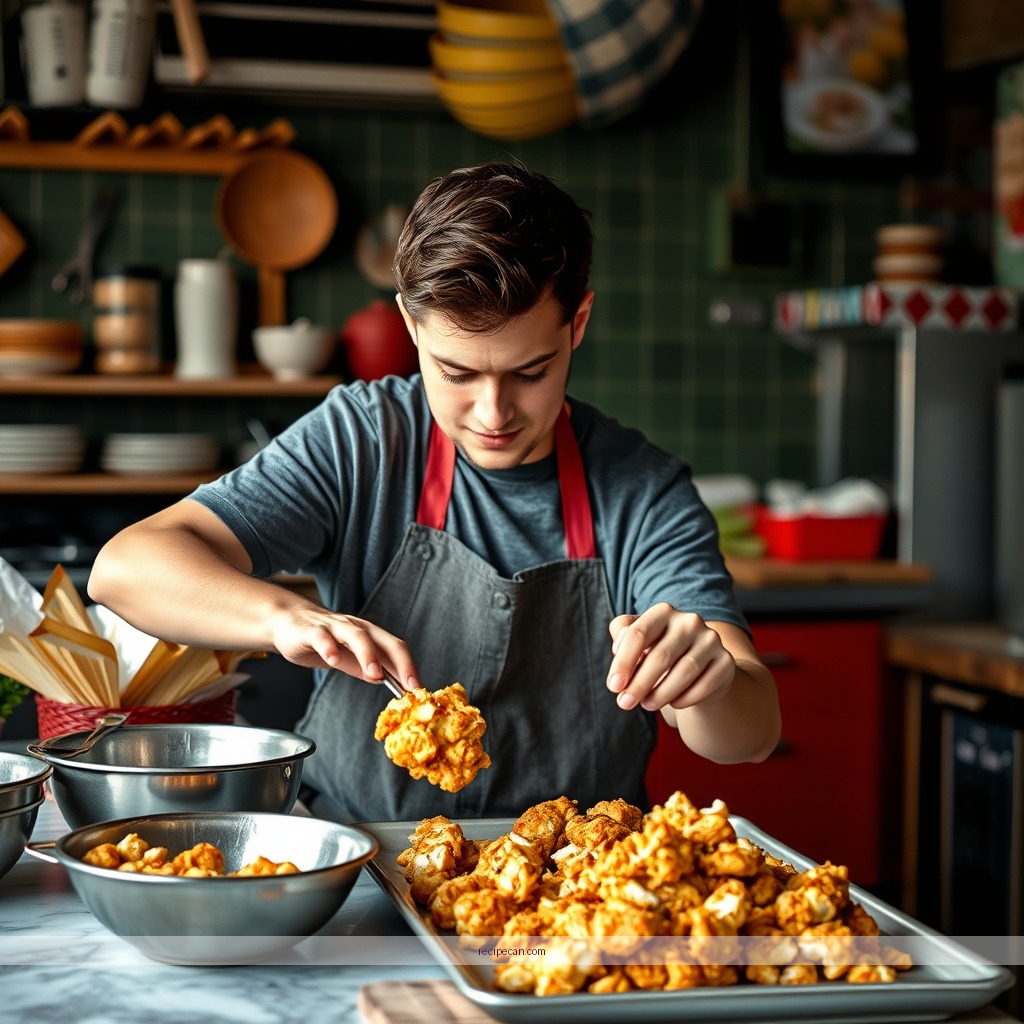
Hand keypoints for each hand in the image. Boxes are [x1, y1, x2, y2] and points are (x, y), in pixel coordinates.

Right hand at [269, 605, 419, 690]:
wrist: (286, 621)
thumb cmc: (319, 639)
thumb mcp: (345, 656)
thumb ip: (362, 668)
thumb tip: (384, 680)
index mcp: (368, 635)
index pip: (395, 649)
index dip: (409, 669)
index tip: (418, 691)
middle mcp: (356, 628)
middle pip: (384, 641)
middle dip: (400, 663)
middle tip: (408, 685)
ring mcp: (334, 627)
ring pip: (356, 636)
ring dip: (368, 655)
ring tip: (375, 675)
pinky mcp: (311, 630)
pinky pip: (322, 637)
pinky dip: (329, 648)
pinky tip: (332, 660)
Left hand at [606, 603, 734, 711]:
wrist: (698, 668)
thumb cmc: (659, 652)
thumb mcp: (638, 642)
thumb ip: (622, 637)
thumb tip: (618, 649)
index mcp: (663, 611)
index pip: (638, 634)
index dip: (623, 662)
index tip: (613, 687)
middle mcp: (690, 621)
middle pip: (660, 656)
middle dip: (639, 684)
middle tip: (625, 703)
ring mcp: (711, 640)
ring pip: (684, 672)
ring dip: (661, 694)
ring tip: (647, 705)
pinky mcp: (726, 661)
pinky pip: (705, 685)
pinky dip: (686, 698)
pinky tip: (675, 704)